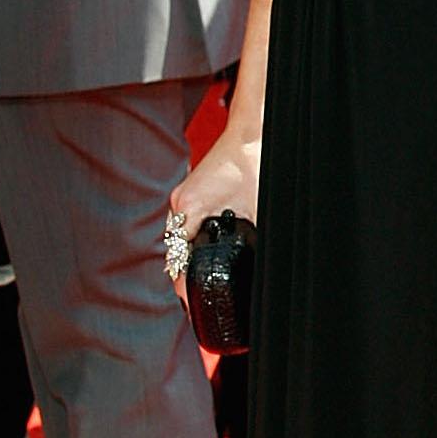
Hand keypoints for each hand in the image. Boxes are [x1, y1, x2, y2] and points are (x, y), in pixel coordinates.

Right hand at [166, 134, 259, 305]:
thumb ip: (253, 240)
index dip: (185, 289)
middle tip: (203, 299)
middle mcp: (179, 203)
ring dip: (189, 256)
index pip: (177, 262)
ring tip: (203, 280)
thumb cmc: (255, 163)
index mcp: (189, 209)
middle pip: (175, 252)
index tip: (195, 306)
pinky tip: (207, 249)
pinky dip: (193, 238)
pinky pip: (185, 223)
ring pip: (179, 238)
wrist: (253, 130)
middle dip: (186, 276)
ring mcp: (182, 195)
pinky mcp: (190, 189)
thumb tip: (261, 269)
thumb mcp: (258, 210)